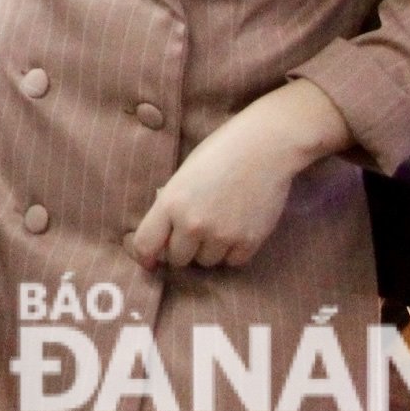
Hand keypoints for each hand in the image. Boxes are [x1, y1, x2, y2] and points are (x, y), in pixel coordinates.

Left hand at [129, 90, 337, 270]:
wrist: (263, 148)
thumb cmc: (219, 153)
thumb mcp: (182, 176)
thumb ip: (170, 205)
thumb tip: (163, 233)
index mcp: (170, 203)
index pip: (145, 245)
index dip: (146, 256)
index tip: (150, 260)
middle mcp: (193, 224)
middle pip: (177, 259)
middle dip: (181, 250)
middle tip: (192, 234)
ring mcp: (222, 235)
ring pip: (206, 262)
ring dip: (208, 251)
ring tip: (218, 226)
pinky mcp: (249, 241)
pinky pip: (232, 262)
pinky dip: (232, 252)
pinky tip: (235, 230)